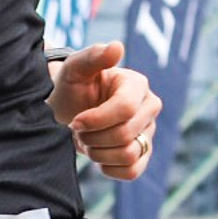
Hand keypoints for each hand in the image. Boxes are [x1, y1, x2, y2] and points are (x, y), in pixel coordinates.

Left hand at [50, 41, 158, 181]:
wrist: (68, 112)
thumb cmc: (71, 88)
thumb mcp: (75, 69)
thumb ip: (93, 56)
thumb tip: (117, 46)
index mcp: (137, 85)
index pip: (124, 109)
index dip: (95, 120)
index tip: (75, 121)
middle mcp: (149, 108)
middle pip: (126, 135)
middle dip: (94, 137)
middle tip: (78, 131)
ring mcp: (148, 132)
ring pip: (129, 155)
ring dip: (99, 153)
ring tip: (87, 141)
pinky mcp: (143, 155)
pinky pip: (131, 171)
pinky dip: (108, 167)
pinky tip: (97, 153)